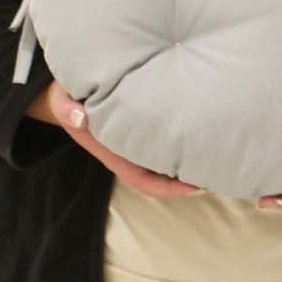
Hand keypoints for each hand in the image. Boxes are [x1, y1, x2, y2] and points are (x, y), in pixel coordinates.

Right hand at [34, 80, 203, 200]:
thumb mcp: (62, 100)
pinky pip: (163, 145)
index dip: (170, 188)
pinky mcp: (140, 132)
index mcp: (112, 153)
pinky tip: (200, 133)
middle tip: (219, 172)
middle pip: (161, 178)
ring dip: (187, 164)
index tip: (195, 186)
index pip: (144, 181)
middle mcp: (126, 154)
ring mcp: (133, 145)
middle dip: (187, 180)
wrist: (65, 93)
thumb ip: (67, 109)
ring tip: (217, 155)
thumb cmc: (68, 96)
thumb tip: (81, 117)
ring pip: (164, 163)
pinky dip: (181, 144)